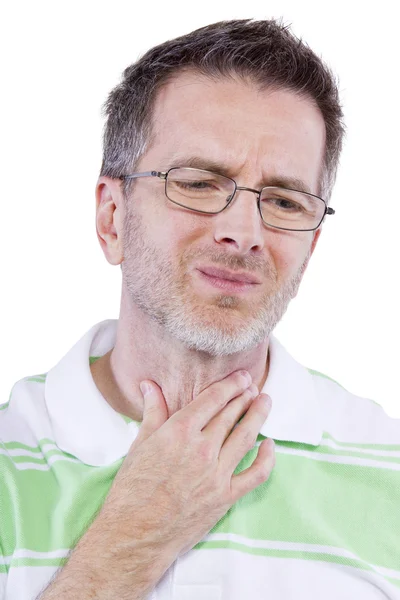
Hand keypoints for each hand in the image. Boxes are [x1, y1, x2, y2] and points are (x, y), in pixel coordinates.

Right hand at [100, 370, 274, 560]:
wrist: (134, 534)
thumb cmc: (132, 488)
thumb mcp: (140, 444)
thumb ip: (152, 411)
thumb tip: (149, 385)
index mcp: (179, 431)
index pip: (213, 399)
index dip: (231, 385)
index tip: (242, 376)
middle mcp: (201, 449)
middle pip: (231, 414)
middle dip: (245, 396)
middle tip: (253, 386)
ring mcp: (216, 474)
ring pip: (245, 437)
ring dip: (258, 416)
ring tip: (265, 402)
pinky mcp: (225, 497)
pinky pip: (255, 474)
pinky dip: (267, 458)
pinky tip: (270, 445)